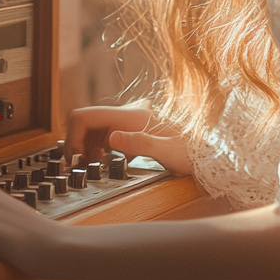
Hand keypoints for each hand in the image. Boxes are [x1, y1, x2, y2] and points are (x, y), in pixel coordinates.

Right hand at [64, 104, 192, 175]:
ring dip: (87, 145)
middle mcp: (128, 114)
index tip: (75, 157)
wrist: (205, 153)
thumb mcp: (165, 152)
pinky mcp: (131, 130)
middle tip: (80, 165)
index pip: (87, 116)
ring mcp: (129, 121)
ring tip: (93, 165)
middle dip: (77, 142)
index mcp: (131, 116)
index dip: (73, 135)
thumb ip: (138, 144)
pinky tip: (106, 161)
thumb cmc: (189, 152)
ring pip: (94, 128)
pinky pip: (105, 134)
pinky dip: (99, 147)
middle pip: (87, 120)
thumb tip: (112, 138)